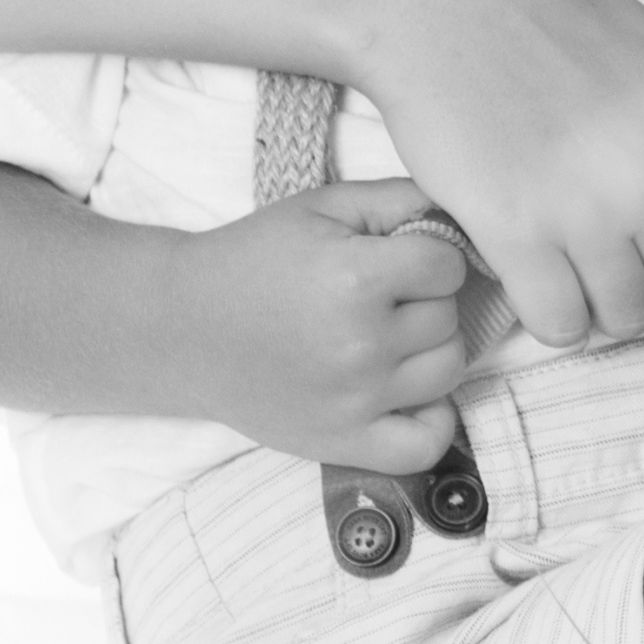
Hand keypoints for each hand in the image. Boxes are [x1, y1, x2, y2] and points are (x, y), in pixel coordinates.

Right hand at [175, 177, 490, 468]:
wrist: (180, 326)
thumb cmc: (253, 259)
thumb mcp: (322, 206)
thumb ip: (399, 198)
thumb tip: (463, 212)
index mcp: (356, 278)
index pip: (449, 266)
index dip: (429, 257)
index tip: (398, 260)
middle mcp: (360, 343)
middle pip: (448, 318)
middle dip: (424, 301)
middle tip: (379, 299)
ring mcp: (354, 399)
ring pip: (448, 370)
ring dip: (429, 350)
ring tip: (387, 338)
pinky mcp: (341, 441)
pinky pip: (426, 445)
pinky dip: (433, 422)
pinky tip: (409, 394)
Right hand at [347, 0, 643, 349]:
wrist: (440, 6)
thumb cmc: (560, 22)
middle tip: (627, 238)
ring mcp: (582, 214)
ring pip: (629, 316)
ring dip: (609, 298)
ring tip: (583, 255)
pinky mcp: (511, 236)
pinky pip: (561, 325)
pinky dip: (555, 314)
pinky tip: (543, 275)